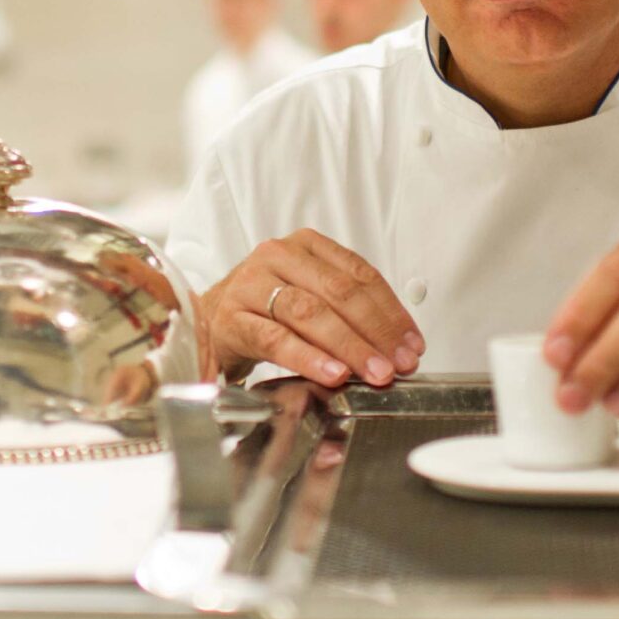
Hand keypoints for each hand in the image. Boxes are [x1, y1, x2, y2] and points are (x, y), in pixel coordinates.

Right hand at [198, 230, 424, 387]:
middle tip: (399, 363)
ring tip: (373, 372)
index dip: (391, 311)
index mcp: (305, 245)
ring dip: (348, 346)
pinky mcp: (232, 319)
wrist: (205, 321)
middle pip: (337, 293)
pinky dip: (308, 357)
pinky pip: (275, 339)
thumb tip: (398, 344)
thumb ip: (348, 310)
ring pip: (309, 313)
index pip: (359, 273)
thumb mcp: (308, 294)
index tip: (413, 344)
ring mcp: (251, 286)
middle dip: (375, 332)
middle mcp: (277, 257)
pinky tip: (332, 373)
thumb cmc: (265, 309)